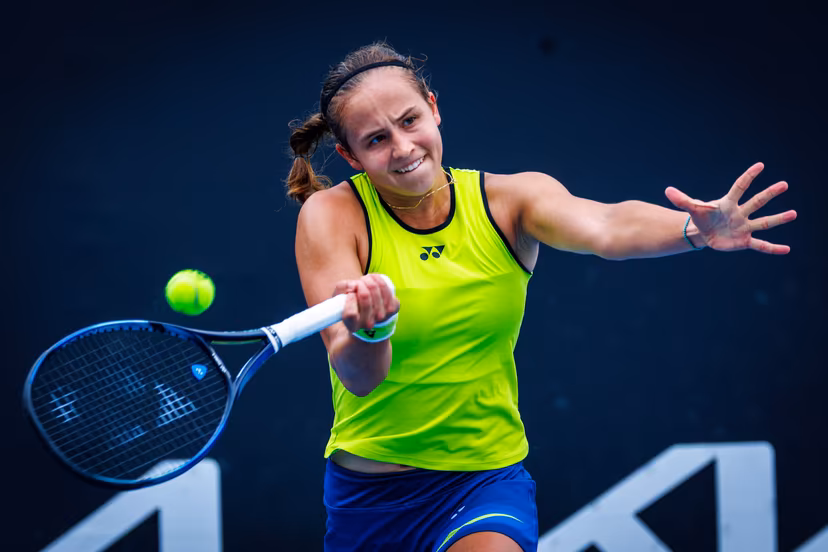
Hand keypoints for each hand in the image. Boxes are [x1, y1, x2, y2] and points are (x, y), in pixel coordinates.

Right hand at [333, 274, 399, 333]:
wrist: (370, 314)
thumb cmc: (352, 304)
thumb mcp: (339, 298)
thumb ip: (341, 288)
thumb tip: (353, 285)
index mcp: (353, 325)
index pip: (351, 313)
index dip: (349, 299)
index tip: (350, 294)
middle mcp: (369, 323)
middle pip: (364, 296)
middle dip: (359, 284)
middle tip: (357, 284)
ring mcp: (382, 316)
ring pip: (375, 288)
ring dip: (368, 279)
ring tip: (364, 280)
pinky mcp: (393, 308)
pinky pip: (386, 288)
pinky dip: (378, 279)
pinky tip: (373, 279)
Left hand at [664, 162, 796, 253]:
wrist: (704, 233)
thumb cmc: (702, 217)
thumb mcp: (693, 208)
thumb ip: (682, 199)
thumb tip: (667, 190)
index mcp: (728, 203)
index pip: (739, 187)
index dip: (748, 177)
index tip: (760, 165)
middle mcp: (740, 213)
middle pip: (756, 201)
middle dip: (769, 194)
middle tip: (784, 184)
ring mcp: (744, 226)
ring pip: (764, 222)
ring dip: (778, 219)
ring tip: (793, 213)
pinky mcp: (744, 240)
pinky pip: (761, 245)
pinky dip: (773, 248)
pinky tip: (786, 249)